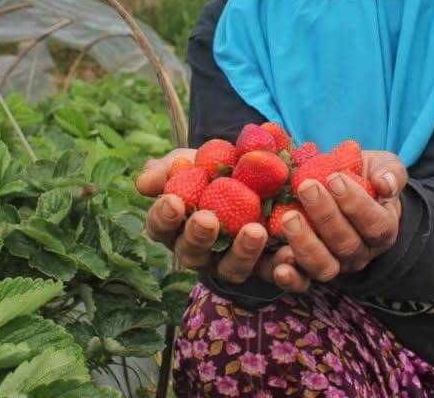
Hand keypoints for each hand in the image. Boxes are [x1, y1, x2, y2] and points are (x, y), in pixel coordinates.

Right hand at [137, 149, 274, 284]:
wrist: (255, 169)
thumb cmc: (211, 168)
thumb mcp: (188, 162)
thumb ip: (166, 170)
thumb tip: (143, 184)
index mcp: (175, 227)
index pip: (161, 227)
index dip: (164, 217)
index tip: (173, 200)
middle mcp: (201, 252)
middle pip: (192, 254)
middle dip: (199, 237)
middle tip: (208, 219)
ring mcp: (232, 262)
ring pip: (232, 268)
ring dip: (242, 253)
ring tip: (254, 231)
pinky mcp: (265, 265)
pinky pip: (271, 272)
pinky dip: (281, 267)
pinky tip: (291, 253)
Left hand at [282, 150, 405, 283]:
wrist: (343, 189)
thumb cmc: (364, 177)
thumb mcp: (382, 167)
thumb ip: (390, 173)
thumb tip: (385, 184)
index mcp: (382, 230)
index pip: (375, 224)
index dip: (356, 203)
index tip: (335, 178)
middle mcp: (360, 253)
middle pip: (346, 244)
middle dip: (325, 215)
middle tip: (307, 187)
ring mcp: (335, 264)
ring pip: (324, 266)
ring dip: (306, 243)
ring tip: (289, 217)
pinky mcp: (308, 270)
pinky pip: (302, 282)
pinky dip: (291, 278)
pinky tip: (280, 266)